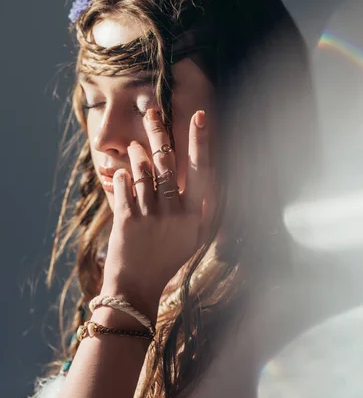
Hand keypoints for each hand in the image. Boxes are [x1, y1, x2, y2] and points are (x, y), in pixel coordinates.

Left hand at [101, 108, 208, 322]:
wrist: (136, 287)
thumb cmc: (168, 259)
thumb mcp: (193, 237)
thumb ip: (200, 208)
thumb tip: (206, 174)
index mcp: (194, 215)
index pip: (200, 171)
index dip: (200, 142)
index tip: (200, 117)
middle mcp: (174, 213)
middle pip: (166, 163)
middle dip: (158, 133)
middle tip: (152, 110)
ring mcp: (149, 215)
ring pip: (142, 170)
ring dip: (137, 154)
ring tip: (137, 147)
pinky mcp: (126, 219)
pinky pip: (124, 184)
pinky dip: (122, 174)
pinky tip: (123, 171)